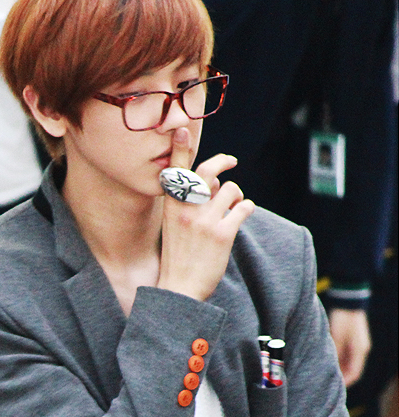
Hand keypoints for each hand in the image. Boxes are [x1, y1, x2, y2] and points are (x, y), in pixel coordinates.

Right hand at [156, 128, 255, 301]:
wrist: (179, 288)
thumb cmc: (178, 256)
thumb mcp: (175, 226)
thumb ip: (191, 202)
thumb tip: (214, 182)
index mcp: (171, 206)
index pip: (176, 171)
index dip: (180, 147)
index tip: (182, 128)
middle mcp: (186, 210)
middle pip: (207, 172)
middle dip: (222, 162)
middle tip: (232, 161)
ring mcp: (204, 221)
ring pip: (231, 190)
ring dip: (236, 196)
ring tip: (233, 208)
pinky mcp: (223, 233)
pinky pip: (244, 208)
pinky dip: (246, 209)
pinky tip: (241, 215)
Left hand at [329, 307, 370, 385]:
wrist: (347, 302)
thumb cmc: (342, 320)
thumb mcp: (336, 337)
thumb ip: (334, 352)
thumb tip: (329, 366)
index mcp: (359, 351)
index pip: (354, 373)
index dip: (345, 382)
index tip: (334, 388)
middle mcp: (360, 350)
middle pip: (352, 369)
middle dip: (341, 377)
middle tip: (327, 383)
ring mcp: (357, 345)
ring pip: (348, 362)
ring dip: (339, 368)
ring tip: (325, 374)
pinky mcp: (352, 340)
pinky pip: (346, 355)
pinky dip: (339, 360)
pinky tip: (327, 361)